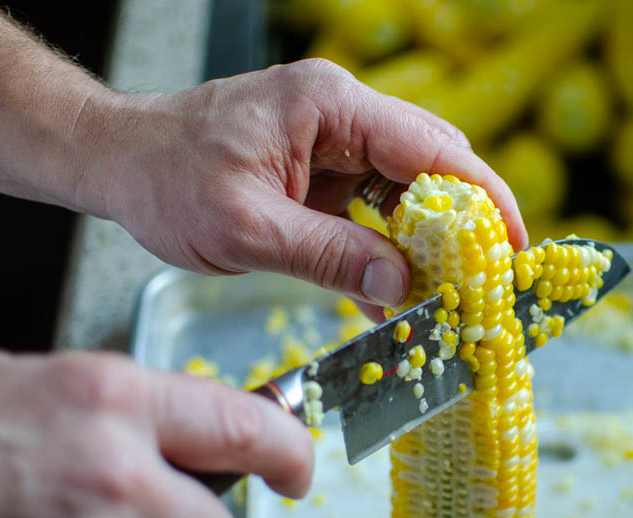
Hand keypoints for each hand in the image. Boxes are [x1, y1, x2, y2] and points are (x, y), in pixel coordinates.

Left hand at [81, 59, 527, 314]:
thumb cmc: (165, 179)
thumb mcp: (247, 228)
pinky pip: (371, 210)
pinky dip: (385, 250)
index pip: (432, 147)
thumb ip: (329, 255)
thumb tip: (402, 284)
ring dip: (426, 244)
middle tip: (486, 281)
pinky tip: (389, 294)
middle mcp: (341, 114)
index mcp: (330, 106)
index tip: (515, 246)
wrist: (116, 162)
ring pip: (406, 192)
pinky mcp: (321, 171)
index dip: (484, 198)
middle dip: (464, 226)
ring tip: (446, 296)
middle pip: (430, 165)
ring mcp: (332, 141)